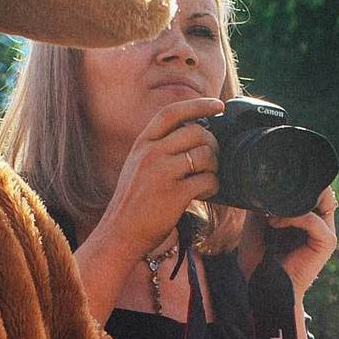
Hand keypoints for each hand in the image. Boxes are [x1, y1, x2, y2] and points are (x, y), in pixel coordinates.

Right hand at [92, 97, 223, 261]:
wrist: (120, 234)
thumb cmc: (133, 202)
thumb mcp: (137, 165)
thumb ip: (159, 147)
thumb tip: (195, 133)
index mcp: (142, 143)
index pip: (172, 113)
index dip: (198, 104)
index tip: (218, 105)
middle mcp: (151, 153)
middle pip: (197, 132)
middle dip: (212, 143)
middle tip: (211, 158)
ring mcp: (163, 173)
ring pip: (205, 155)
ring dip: (214, 166)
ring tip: (206, 178)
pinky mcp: (175, 194)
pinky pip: (208, 180)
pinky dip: (213, 186)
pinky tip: (205, 193)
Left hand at [257, 185, 338, 297]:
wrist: (262, 287)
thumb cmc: (259, 259)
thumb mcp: (256, 223)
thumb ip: (266, 202)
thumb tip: (268, 182)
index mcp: (307, 216)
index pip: (313, 186)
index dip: (298, 180)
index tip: (274, 182)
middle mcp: (319, 221)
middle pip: (322, 189)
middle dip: (299, 187)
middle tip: (275, 193)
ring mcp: (325, 231)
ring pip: (321, 199)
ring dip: (293, 202)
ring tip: (270, 215)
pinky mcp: (327, 242)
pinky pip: (314, 220)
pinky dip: (295, 217)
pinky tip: (276, 222)